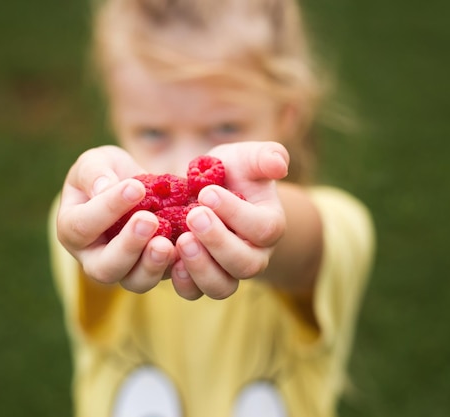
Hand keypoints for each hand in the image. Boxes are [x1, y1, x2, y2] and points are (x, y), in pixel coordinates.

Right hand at [56, 145, 176, 292]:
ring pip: (134, 281)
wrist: (135, 189)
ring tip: (168, 243)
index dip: (108, 208)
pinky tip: (190, 247)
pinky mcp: (155, 270)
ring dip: (152, 265)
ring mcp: (126, 269)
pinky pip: (165, 278)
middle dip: (128, 246)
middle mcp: (94, 258)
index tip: (135, 188)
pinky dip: (178, 266)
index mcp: (72, 230)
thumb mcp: (96, 162)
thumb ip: (95, 172)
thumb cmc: (107, 174)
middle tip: (150, 220)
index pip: (83, 226)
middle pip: (105, 268)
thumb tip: (104, 188)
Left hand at [171, 141, 288, 299]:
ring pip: (222, 286)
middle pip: (245, 264)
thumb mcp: (247, 158)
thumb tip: (279, 165)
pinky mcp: (201, 279)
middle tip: (192, 215)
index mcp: (269, 226)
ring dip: (200, 267)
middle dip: (218, 241)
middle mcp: (254, 255)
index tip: (207, 193)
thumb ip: (265, 156)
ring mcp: (227, 272)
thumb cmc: (232, 173)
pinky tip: (170, 259)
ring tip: (180, 240)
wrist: (206, 192)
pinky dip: (183, 282)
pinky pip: (196, 292)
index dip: (236, 213)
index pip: (263, 229)